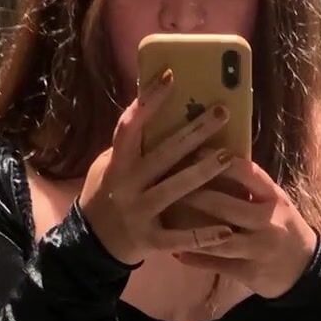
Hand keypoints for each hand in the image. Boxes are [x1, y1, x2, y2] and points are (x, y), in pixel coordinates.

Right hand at [78, 70, 239, 265]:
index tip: (171, 75)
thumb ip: (131, 146)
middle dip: (194, 132)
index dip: (149, 100)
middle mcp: (126, 186)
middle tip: (222, 111)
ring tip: (230, 156)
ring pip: (175, 190)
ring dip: (203, 172)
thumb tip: (156, 107)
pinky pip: (180, 238)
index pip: (130, 125)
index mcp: (116, 163)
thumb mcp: (108, 166)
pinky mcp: (150, 241)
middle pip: (163, 154)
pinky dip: (204, 236)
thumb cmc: (105, 195)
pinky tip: (228, 230)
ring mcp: (138, 214)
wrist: (91, 244)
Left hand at [170, 158, 318, 297]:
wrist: (304, 268)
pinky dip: (196, 259)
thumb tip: (212, 158)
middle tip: (167, 185)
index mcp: (275, 199)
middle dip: (194, 195)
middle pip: (226, 206)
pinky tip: (175, 252)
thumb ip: (250, 186)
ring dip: (190, 230)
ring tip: (167, 218)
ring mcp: (258, 250)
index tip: (194, 151)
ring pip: (219, 239)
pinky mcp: (249, 273)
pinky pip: (218, 265)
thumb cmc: (282, 226)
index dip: (219, 161)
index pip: (247, 173)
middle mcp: (268, 222)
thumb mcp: (274, 202)